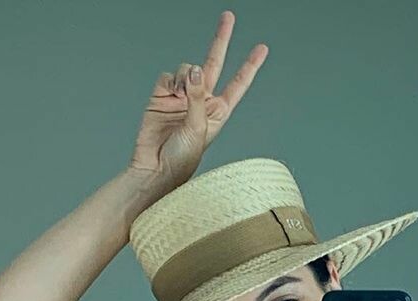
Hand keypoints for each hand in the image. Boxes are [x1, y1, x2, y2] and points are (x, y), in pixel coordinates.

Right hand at [127, 10, 267, 191]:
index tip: (262, 48)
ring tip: (181, 98)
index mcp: (219, 112)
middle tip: (229, 16)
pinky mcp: (162, 94)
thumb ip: (198, 97)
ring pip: (188, 68)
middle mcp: (202, 100)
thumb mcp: (198, 128)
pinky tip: (169, 96)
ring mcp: (182, 96)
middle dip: (221, 40)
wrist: (155, 167)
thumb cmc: (182, 157)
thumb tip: (195, 69)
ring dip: (186, 77)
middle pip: (214, 63)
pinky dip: (171, 82)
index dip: (249, 66)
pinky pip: (170, 75)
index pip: (238, 84)